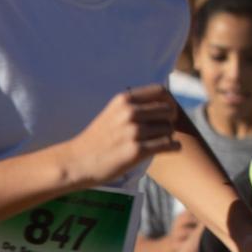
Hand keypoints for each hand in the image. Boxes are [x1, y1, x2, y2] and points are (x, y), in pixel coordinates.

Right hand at [61, 86, 180, 186]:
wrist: (78, 161)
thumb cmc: (98, 138)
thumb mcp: (113, 112)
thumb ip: (134, 105)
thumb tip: (164, 100)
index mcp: (124, 100)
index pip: (160, 91)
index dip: (168, 101)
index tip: (165, 113)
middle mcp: (129, 112)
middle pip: (168, 110)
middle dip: (169, 120)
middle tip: (162, 130)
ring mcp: (133, 131)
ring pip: (169, 129)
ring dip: (168, 136)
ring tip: (159, 142)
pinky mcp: (137, 151)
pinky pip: (168, 145)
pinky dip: (173, 147)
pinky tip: (169, 149)